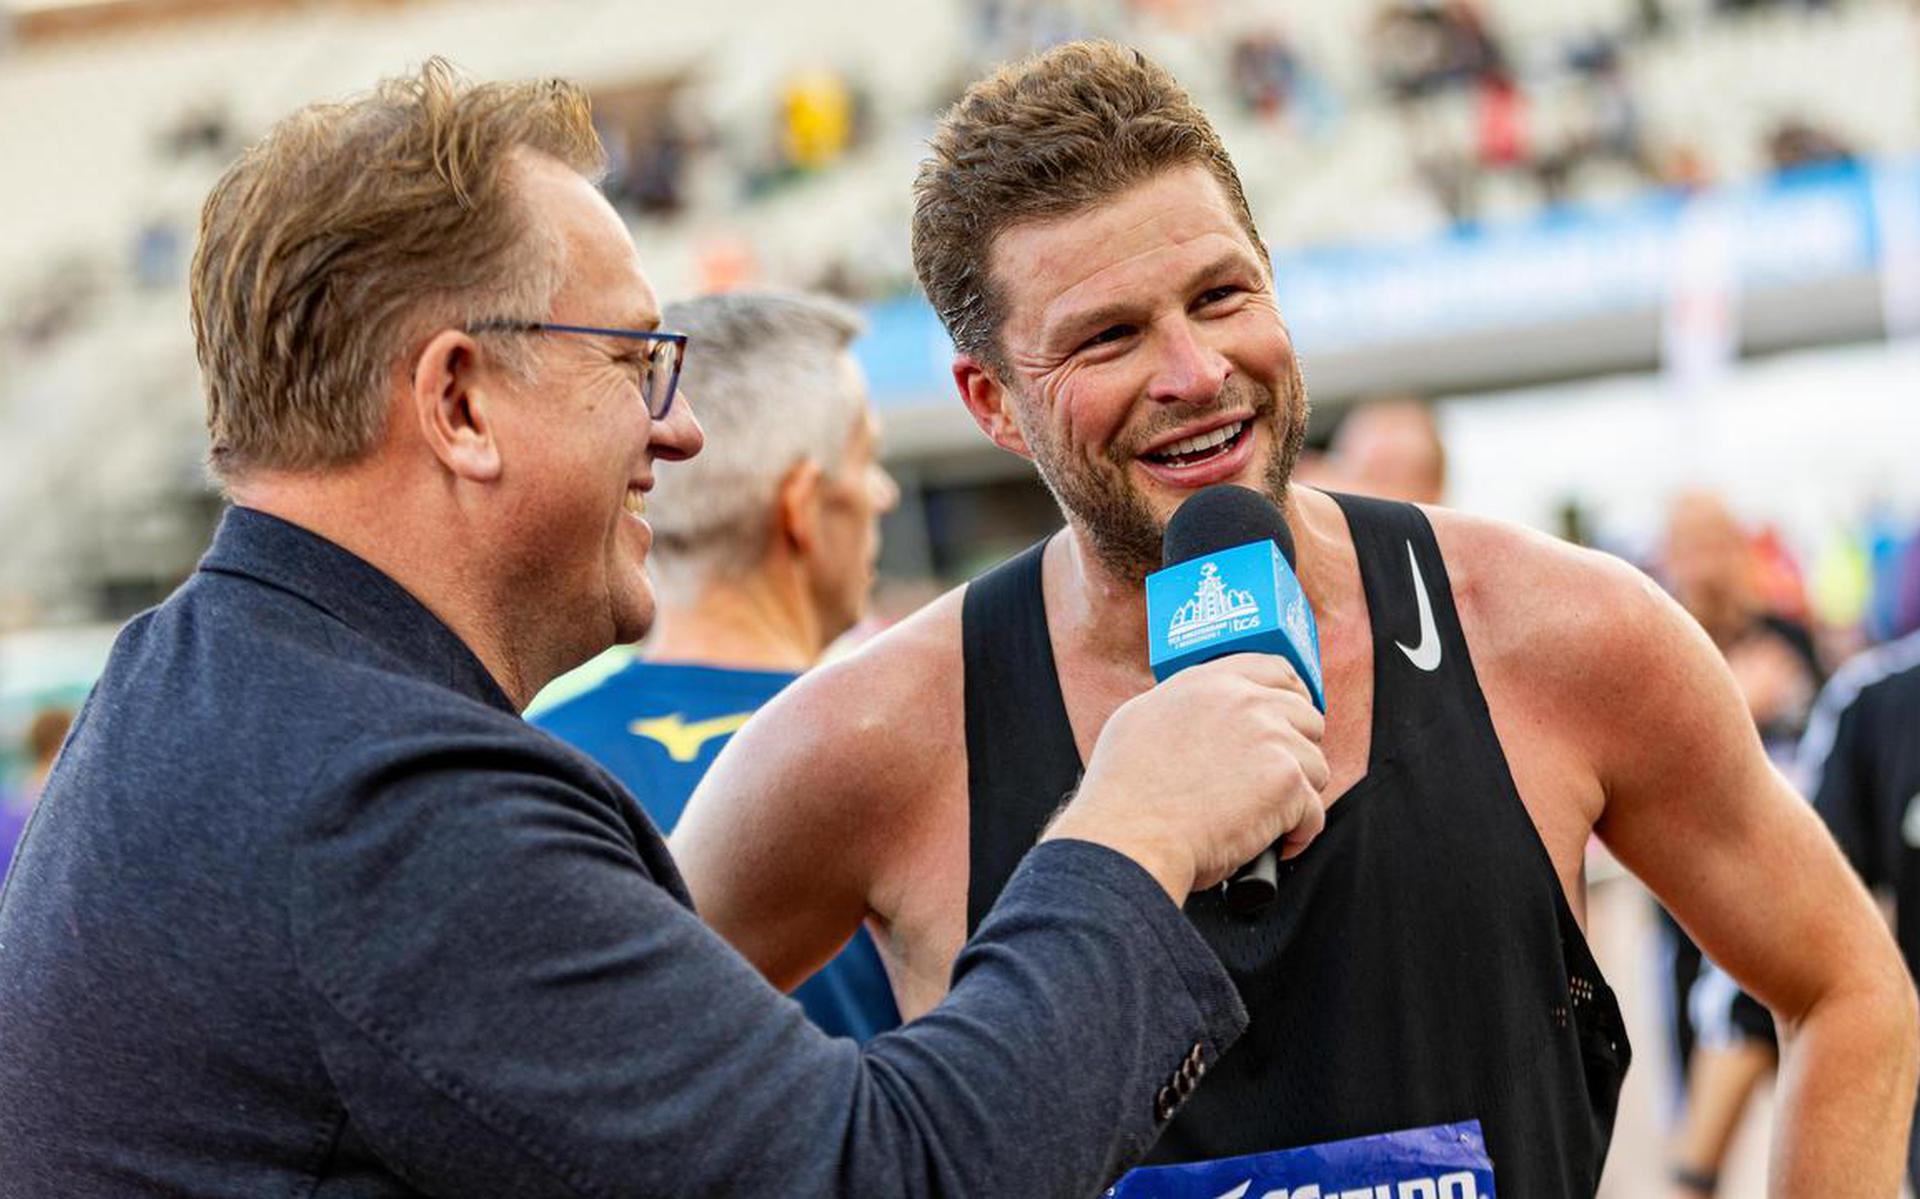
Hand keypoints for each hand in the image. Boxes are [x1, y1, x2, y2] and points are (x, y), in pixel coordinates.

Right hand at [1043, 653, 1327, 901]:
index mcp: (1209, 682)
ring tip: (1265, 818)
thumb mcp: (1139, 719)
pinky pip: (1315, 812)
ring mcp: (1271, 738)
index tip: (1293, 718)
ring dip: (1298, 796)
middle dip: (1297, 752)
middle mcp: (1244, 701)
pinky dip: (1298, 834)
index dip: (1292, 695)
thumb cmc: (1123, 792)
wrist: (1130, 836)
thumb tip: (1199, 715)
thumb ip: (1181, 705)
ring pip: (1316, 766)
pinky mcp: (1287, 781)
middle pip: (1307, 717)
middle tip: (1273, 782)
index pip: (1275, 669)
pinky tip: (1270, 844)